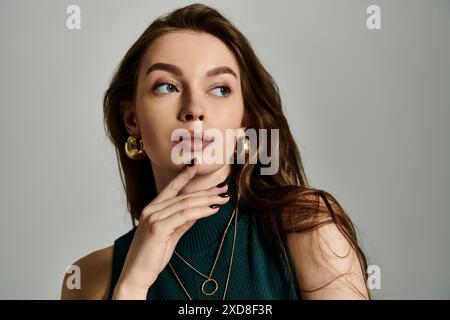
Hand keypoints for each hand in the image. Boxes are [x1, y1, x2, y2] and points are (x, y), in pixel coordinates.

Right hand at [112, 160, 229, 298]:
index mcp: (152, 209)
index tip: (196, 166)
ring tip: (223, 198)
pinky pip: (184, 215)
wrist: (136, 275)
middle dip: (206, 191)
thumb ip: (182, 222)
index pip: (171, 188)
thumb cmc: (151, 256)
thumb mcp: (170, 235)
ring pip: (186, 204)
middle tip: (223, 188)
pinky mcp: (158, 228)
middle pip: (184, 196)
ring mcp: (154, 217)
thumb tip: (197, 212)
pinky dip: (201, 211)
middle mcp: (151, 210)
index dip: (184, 176)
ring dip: (207, 200)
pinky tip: (213, 209)